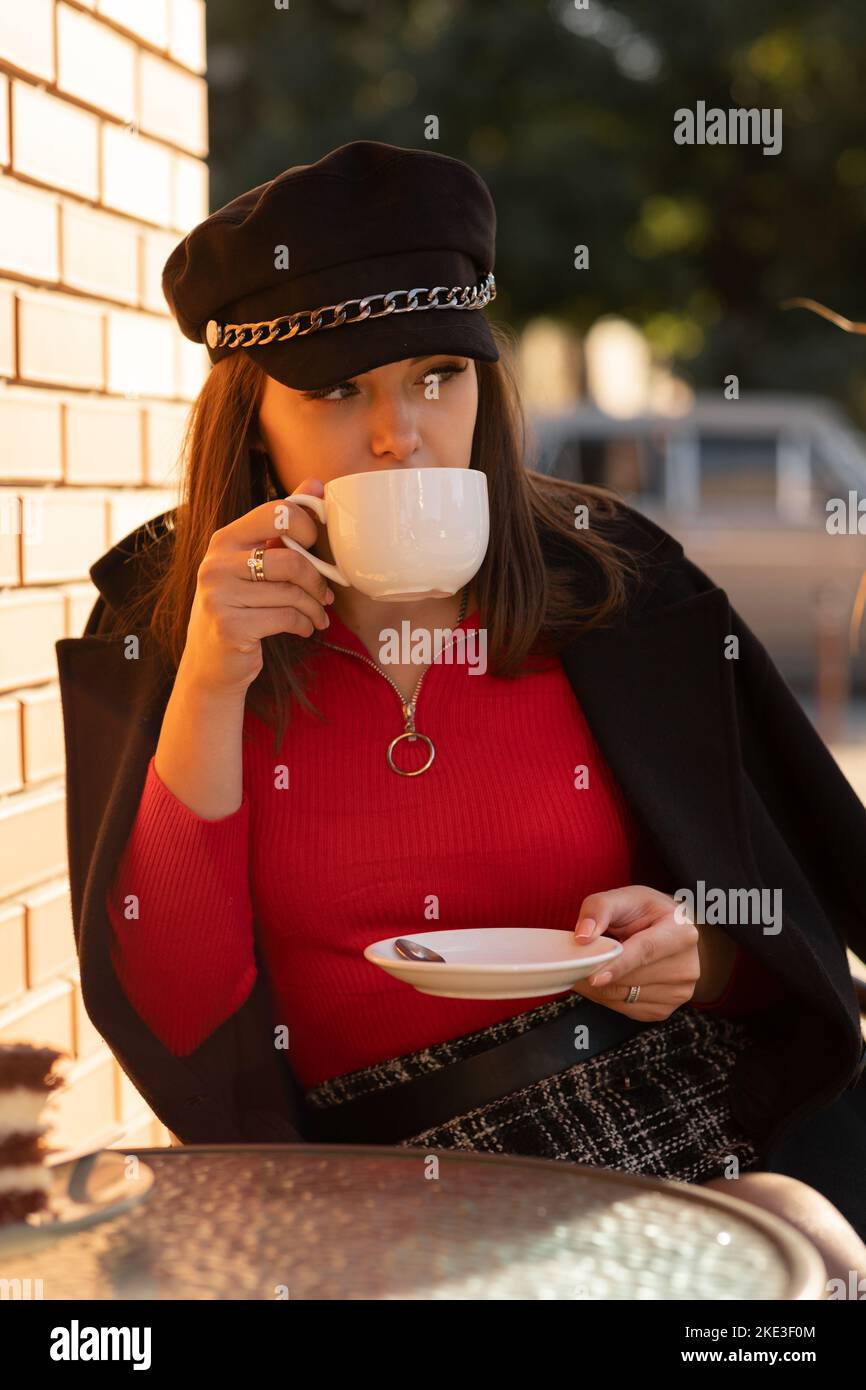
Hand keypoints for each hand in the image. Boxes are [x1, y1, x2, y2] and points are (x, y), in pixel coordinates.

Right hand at [180, 479, 335, 696]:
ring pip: (292, 592)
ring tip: (318, 615)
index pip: (276, 513)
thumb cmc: (240, 607)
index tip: (315, 546)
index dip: (307, 527)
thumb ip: (282, 524)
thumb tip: (316, 485)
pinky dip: (305, 624)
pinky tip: (304, 628)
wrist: (211, 663)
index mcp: (224, 540)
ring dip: (314, 607)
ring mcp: (219, 596)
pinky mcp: (230, 626)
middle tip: (326, 593)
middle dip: (317, 579)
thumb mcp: (254, 562)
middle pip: (290, 559)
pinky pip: (286, 618)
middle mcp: (216, 564)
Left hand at [571, 885, 700, 1021]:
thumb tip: (583, 936)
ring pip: (624, 997)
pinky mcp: (665, 1009)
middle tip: (572, 964)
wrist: (670, 933)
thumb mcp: (624, 898)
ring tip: (587, 967)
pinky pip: (625, 1009)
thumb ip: (600, 909)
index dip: (618, 965)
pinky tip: (605, 979)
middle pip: (632, 978)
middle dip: (597, 973)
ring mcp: (678, 992)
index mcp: (681, 932)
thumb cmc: (646, 913)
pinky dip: (607, 997)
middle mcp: (686, 966)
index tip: (594, 977)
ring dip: (598, 987)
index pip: (646, 951)